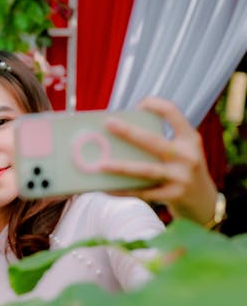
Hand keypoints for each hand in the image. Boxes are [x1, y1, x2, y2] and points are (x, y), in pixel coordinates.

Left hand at [101, 96, 217, 224]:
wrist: (204, 200)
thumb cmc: (183, 170)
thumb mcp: (183, 151)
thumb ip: (161, 142)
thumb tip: (118, 139)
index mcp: (190, 138)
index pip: (174, 113)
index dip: (156, 105)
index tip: (139, 104)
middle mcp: (188, 155)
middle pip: (153, 141)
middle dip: (129, 132)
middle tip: (108, 124)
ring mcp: (181, 177)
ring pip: (146, 170)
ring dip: (121, 167)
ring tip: (100, 165)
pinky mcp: (173, 195)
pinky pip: (142, 192)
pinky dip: (123, 190)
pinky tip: (106, 189)